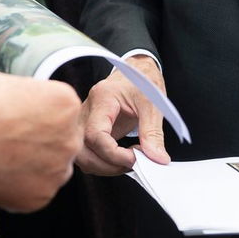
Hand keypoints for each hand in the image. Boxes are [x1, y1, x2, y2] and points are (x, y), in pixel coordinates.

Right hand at [0, 73, 81, 211]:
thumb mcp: (11, 85)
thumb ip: (34, 99)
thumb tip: (36, 109)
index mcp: (67, 104)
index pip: (63, 113)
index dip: (38, 116)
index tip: (15, 118)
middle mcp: (71, 138)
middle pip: (62, 142)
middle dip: (42, 143)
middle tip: (8, 142)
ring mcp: (58, 170)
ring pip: (52, 169)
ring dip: (34, 166)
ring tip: (0, 159)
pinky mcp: (41, 196)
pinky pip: (36, 192)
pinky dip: (20, 187)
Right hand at [76, 56, 167, 175]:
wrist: (137, 70)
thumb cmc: (143, 81)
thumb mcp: (153, 104)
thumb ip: (153, 133)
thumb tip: (157, 159)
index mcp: (102, 99)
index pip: (95, 134)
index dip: (113, 154)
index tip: (134, 159)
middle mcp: (87, 109)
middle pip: (82, 148)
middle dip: (106, 165)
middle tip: (132, 164)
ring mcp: (85, 120)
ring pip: (81, 154)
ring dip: (103, 166)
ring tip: (128, 162)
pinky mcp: (89, 129)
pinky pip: (87, 152)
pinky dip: (102, 162)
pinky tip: (120, 159)